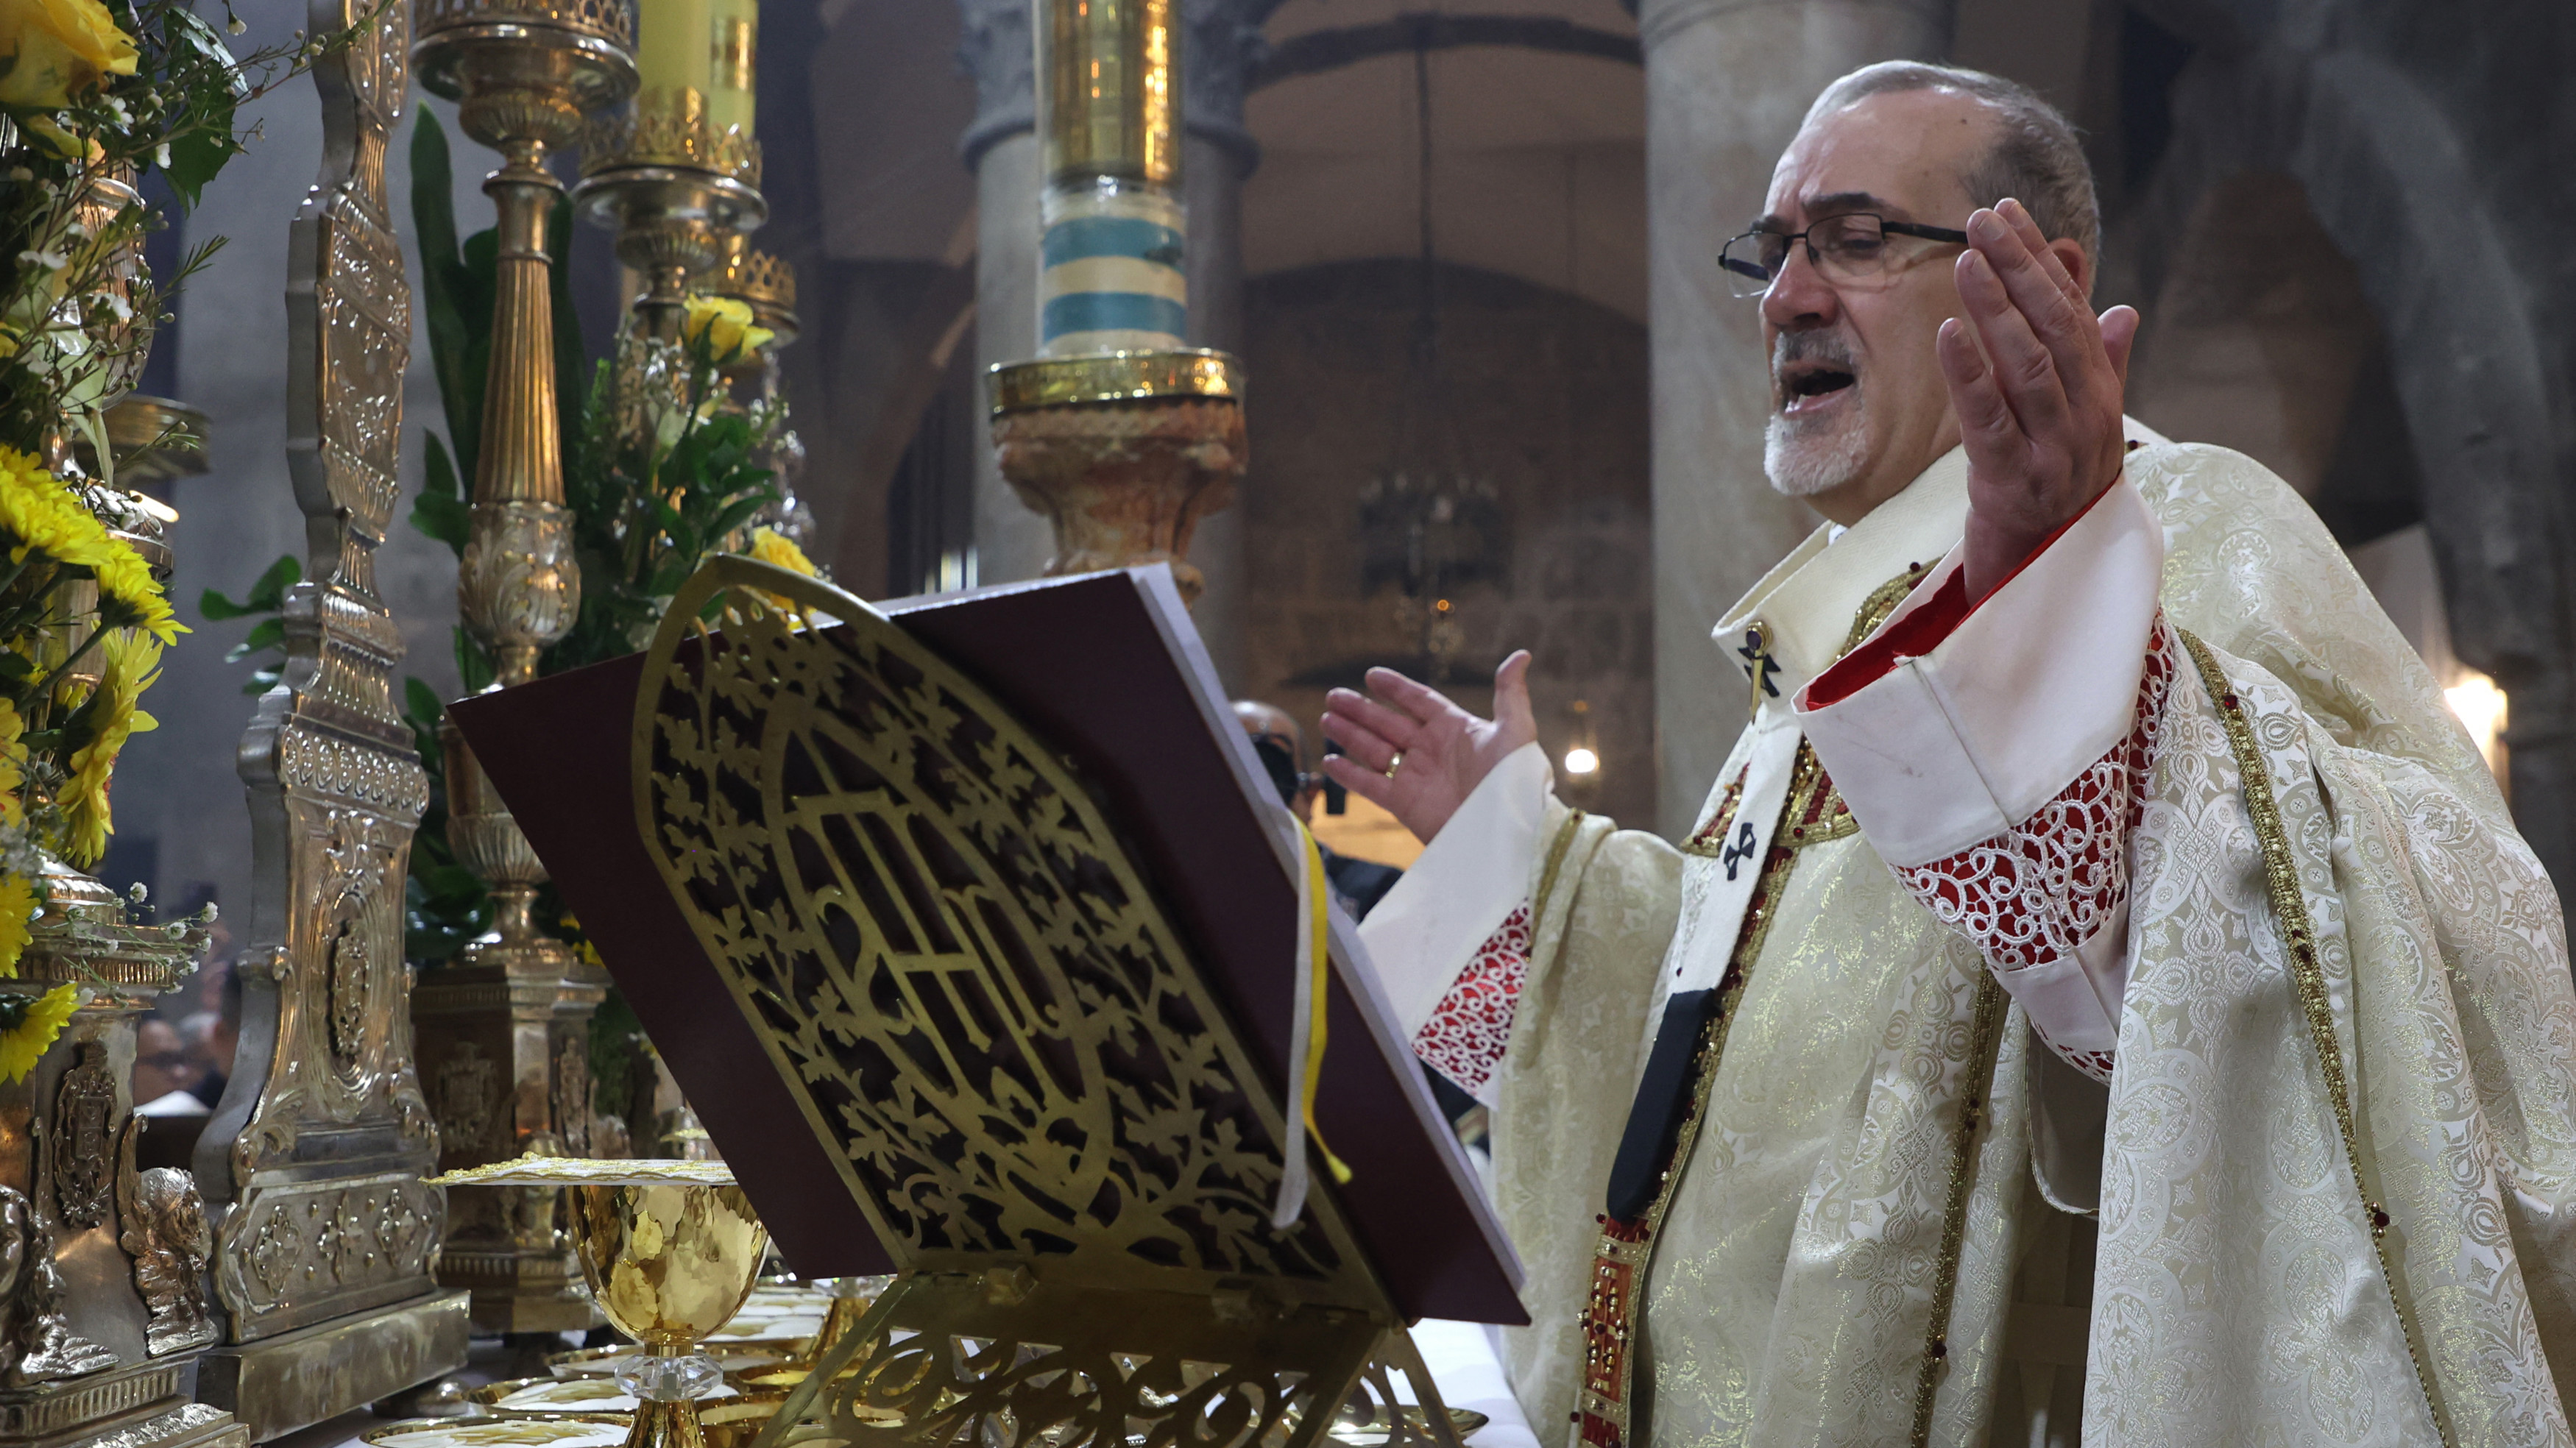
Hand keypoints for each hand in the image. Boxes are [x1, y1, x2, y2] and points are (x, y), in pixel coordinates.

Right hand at [1319, 651, 1535, 842]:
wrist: (1505, 832)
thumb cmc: (1515, 780)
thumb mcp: (1515, 731)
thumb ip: (1510, 693)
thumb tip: (1521, 655)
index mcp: (1455, 729)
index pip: (1420, 701)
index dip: (1396, 688)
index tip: (1372, 675)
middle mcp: (1432, 750)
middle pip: (1388, 723)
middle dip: (1360, 710)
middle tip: (1333, 696)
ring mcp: (1416, 777)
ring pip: (1374, 750)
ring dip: (1350, 735)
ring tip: (1326, 719)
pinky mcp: (1405, 804)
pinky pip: (1371, 785)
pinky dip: (1350, 774)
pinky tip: (1330, 761)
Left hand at [1940, 197, 2141, 597]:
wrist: (2048, 584)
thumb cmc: (2057, 498)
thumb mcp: (2080, 429)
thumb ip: (2101, 367)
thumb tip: (2123, 308)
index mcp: (2101, 397)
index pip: (2073, 312)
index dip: (2040, 260)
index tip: (2009, 213)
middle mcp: (2086, 419)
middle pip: (2055, 330)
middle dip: (2019, 269)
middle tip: (1981, 220)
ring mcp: (2053, 453)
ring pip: (2028, 368)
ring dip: (1996, 309)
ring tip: (1967, 260)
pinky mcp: (2014, 485)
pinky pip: (1989, 421)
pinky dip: (1969, 373)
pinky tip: (1948, 331)